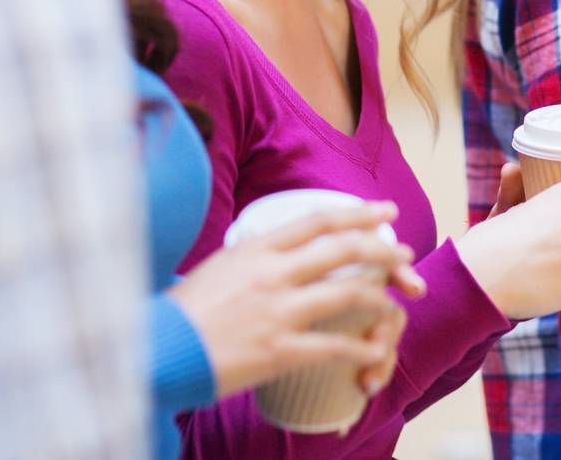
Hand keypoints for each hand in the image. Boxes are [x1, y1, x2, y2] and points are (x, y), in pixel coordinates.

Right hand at [167, 201, 424, 396]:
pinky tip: (374, 349)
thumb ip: (251, 259)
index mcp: (255, 249)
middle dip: (381, 248)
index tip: (384, 211)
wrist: (156, 350)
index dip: (358, 214)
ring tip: (397, 298)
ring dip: (380, 292)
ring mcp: (277, 310)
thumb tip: (275, 252)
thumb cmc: (181, 312)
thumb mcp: (217, 269)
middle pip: (341, 248)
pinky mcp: (278, 349)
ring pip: (347, 291)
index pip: (317, 221)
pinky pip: (333, 345)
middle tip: (404, 252)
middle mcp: (271, 273)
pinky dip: (360, 346)